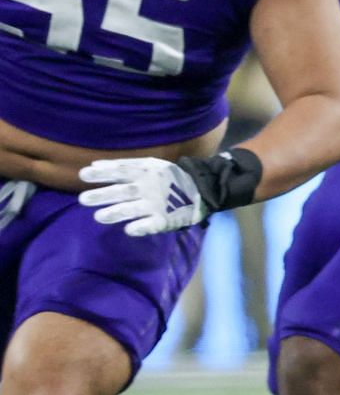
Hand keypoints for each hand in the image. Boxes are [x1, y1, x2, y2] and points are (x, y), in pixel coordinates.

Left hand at [78, 158, 206, 235]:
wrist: (201, 190)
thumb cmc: (168, 177)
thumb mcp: (149, 165)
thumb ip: (122, 165)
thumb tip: (93, 166)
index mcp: (145, 172)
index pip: (121, 171)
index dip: (102, 173)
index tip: (83, 175)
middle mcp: (149, 187)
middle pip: (123, 191)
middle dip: (103, 195)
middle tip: (83, 200)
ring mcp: (157, 204)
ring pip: (133, 209)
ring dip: (115, 213)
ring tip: (99, 217)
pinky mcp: (165, 220)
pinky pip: (151, 225)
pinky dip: (140, 227)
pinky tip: (128, 229)